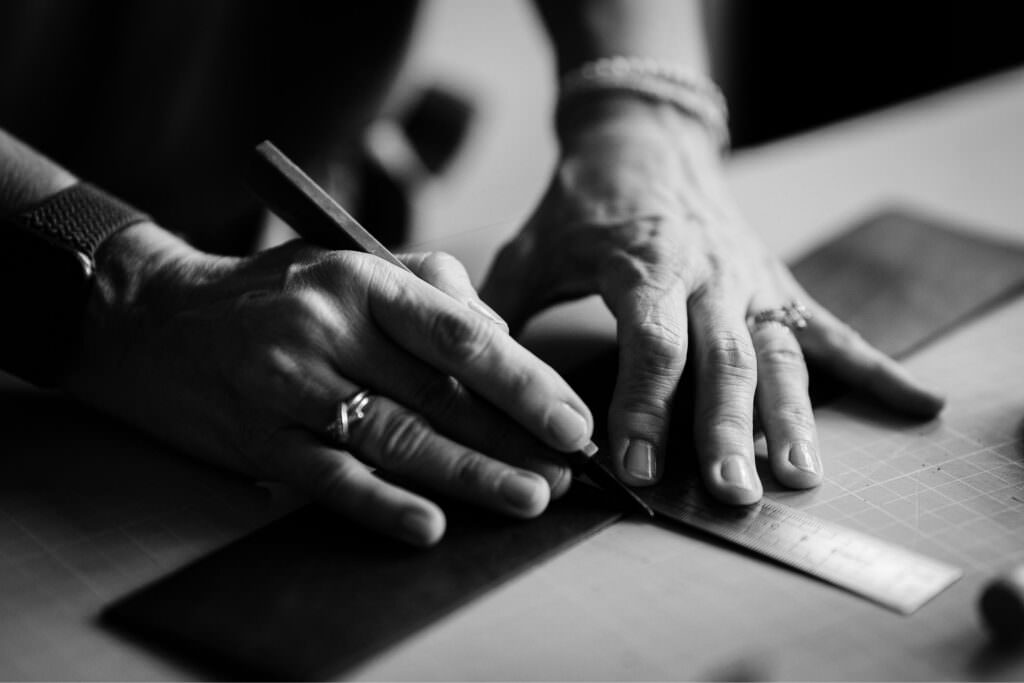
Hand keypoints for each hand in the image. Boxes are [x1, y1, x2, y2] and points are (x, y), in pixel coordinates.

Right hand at [67, 224, 594, 544]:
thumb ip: (432, 287)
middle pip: (438, 394)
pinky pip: (329, 477)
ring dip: (468, 474)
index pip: (462, 336)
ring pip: (395, 437)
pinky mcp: (258, 438)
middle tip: (567, 474)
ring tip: (526, 498)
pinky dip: (380, 504)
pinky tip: (429, 524)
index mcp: (363, 280)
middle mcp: (328, 329)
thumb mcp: (351, 262)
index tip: (571, 420)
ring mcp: (289, 386)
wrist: (153, 320)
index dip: (525, 383)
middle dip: (512, 438)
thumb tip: (502, 338)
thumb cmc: (273, 293)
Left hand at [481, 96, 943, 503]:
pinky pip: (831, 328)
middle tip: (730, 492)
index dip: (642, 405)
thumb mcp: (530, 247)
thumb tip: (472, 380)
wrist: (646, 139)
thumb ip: (502, 312)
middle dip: (726, 429)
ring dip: (792, 417)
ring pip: (780, 353)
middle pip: (723, 358)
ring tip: (799, 477)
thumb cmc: (581, 202)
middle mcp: (707, 274)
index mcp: (643, 264)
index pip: (650, 341)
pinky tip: (917, 403)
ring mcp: (751, 280)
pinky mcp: (778, 283)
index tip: (631, 466)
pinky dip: (877, 367)